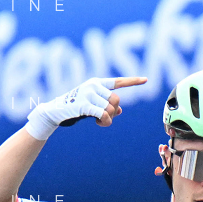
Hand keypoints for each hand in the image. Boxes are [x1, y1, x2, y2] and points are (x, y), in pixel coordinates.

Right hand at [24, 76, 146, 139]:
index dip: (133, 81)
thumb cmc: (75, 108)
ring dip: (108, 119)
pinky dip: (104, 121)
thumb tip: (119, 110)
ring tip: (100, 121)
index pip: (118, 81)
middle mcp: (94, 85)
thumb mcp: (92, 105)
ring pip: (111, 108)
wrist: (56, 111)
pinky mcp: (84, 104)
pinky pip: (104, 114)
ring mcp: (89, 93)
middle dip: (113, 111)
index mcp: (97, 83)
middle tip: (105, 117)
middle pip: (116, 99)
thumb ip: (106, 105)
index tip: (146, 79)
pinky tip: (97, 122)